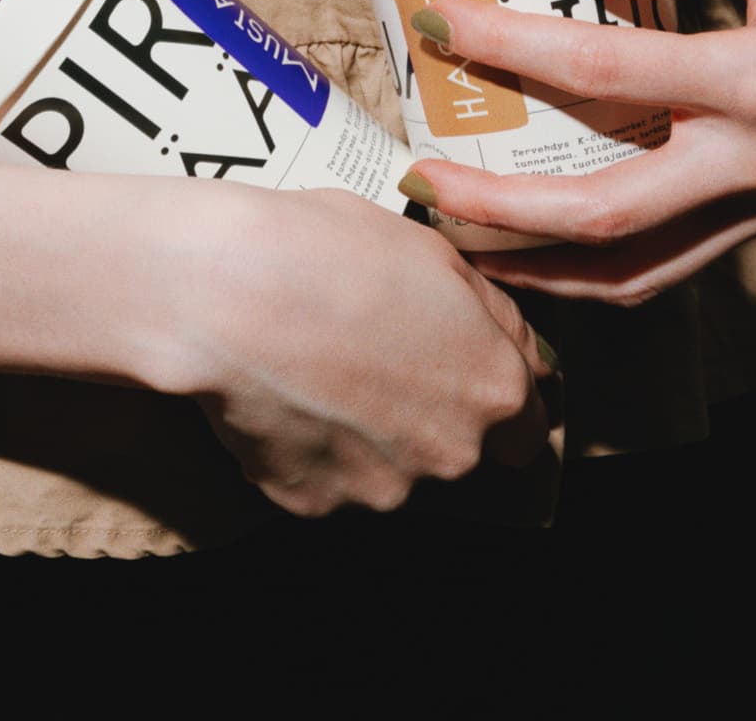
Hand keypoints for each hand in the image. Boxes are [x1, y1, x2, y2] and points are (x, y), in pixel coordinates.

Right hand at [149, 185, 552, 515]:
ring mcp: (382, 488)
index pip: (526, 428)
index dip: (491, 396)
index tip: (457, 371)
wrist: (230, 291)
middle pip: (455, 450)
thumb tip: (519, 347)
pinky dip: (310, 446)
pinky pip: (324, 478)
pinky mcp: (315, 503)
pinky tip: (285, 391)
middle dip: (424, 413)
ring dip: (366, 432)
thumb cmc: (330, 251)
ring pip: (389, 468)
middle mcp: (451, 453)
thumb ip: (491, 312)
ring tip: (317, 366)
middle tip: (372, 354)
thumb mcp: (434, 251)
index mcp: (491, 388)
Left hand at [400, 0, 755, 306]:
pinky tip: (541, 253)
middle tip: (417, 180)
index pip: (603, 74)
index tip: (439, 20)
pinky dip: (598, 275)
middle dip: (497, 208)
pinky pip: (671, 270)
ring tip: (457, 241)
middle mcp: (753, 163)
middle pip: (604, 216)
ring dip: (537, 270)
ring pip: (636, 274)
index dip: (509, 47)